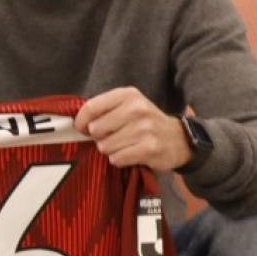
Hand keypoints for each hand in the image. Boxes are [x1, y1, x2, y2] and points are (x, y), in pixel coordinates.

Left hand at [74, 87, 190, 171]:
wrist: (179, 139)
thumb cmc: (145, 123)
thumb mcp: (127, 106)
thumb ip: (103, 110)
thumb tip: (77, 124)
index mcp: (128, 95)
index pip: (91, 107)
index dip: (82, 122)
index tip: (83, 129)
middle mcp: (137, 108)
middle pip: (96, 129)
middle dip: (99, 137)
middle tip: (113, 137)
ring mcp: (144, 129)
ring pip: (105, 146)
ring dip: (111, 150)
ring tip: (125, 145)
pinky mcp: (149, 148)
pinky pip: (117, 159)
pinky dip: (120, 160)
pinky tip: (131, 154)